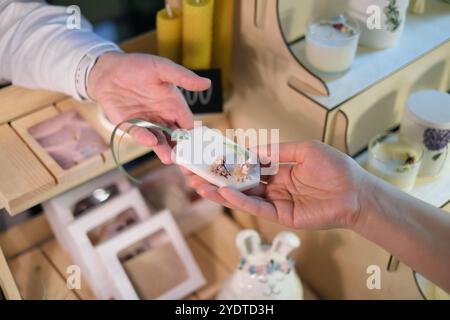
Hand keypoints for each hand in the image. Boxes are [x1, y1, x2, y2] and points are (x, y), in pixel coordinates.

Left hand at [87, 52, 210, 163]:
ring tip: (169, 159)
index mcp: (174, 105)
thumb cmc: (137, 66)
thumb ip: (183, 77)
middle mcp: (163, 117)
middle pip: (176, 138)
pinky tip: (151, 141)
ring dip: (165, 150)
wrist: (107, 70)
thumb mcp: (162, 68)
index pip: (188, 125)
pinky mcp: (131, 126)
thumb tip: (207, 83)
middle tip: (187, 163)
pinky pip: (140, 135)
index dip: (194, 136)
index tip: (200, 146)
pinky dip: (145, 139)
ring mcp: (147, 123)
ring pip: (160, 141)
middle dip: (182, 151)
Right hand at [187, 141, 369, 229]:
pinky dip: (239, 201)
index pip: (248, 166)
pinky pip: (256, 207)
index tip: (210, 156)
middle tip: (194, 173)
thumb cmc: (335, 168)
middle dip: (217, 178)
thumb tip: (250, 150)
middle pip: (240, 183)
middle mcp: (274, 186)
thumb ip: (276, 151)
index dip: (229, 162)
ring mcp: (276, 202)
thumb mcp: (304, 150)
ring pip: (243, 197)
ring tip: (199, 185)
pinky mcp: (281, 216)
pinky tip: (222, 192)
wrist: (356, 193)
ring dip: (220, 191)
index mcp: (279, 170)